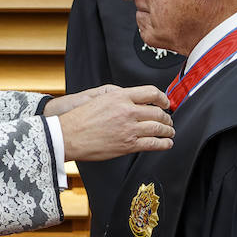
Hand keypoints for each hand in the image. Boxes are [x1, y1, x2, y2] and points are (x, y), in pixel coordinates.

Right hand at [56, 85, 173, 161]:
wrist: (67, 136)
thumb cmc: (79, 118)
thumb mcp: (99, 97)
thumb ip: (118, 96)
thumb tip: (133, 98)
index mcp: (120, 96)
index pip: (150, 92)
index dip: (162, 98)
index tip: (165, 102)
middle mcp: (127, 111)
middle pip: (157, 112)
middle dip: (166, 117)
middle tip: (168, 120)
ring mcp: (129, 128)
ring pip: (158, 128)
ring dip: (167, 130)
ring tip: (169, 131)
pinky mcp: (128, 145)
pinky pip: (152, 144)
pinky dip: (163, 144)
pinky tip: (166, 143)